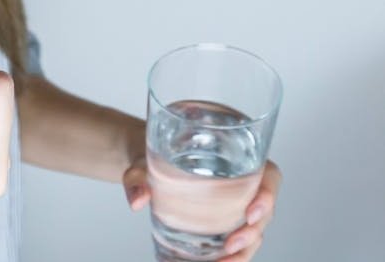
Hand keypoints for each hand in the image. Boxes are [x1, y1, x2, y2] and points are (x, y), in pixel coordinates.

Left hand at [123, 157, 281, 261]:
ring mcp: (234, 203)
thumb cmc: (151, 155)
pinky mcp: (222, 220)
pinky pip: (234, 239)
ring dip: (244, 250)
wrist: (143, 166)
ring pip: (252, 229)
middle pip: (262, 209)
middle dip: (253, 231)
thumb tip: (137, 200)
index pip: (267, 174)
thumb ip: (137, 177)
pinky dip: (230, 256)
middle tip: (231, 246)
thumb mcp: (143, 162)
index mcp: (234, 154)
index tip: (252, 213)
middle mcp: (241, 180)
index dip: (268, 195)